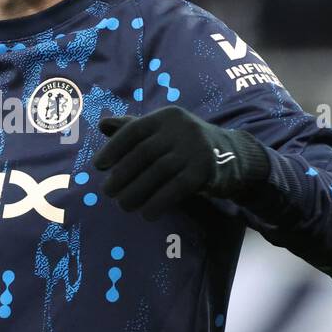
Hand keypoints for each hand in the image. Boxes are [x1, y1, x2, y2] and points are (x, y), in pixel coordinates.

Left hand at [92, 106, 269, 219]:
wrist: (233, 155)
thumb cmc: (186, 145)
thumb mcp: (163, 132)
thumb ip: (133, 129)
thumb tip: (102, 124)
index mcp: (166, 116)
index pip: (134, 131)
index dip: (113, 148)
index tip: (98, 166)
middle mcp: (181, 128)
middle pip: (143, 153)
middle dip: (122, 174)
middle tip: (108, 192)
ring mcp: (195, 148)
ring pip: (158, 172)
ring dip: (136, 192)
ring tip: (124, 205)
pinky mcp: (205, 170)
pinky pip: (176, 188)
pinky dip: (158, 203)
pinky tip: (147, 214)